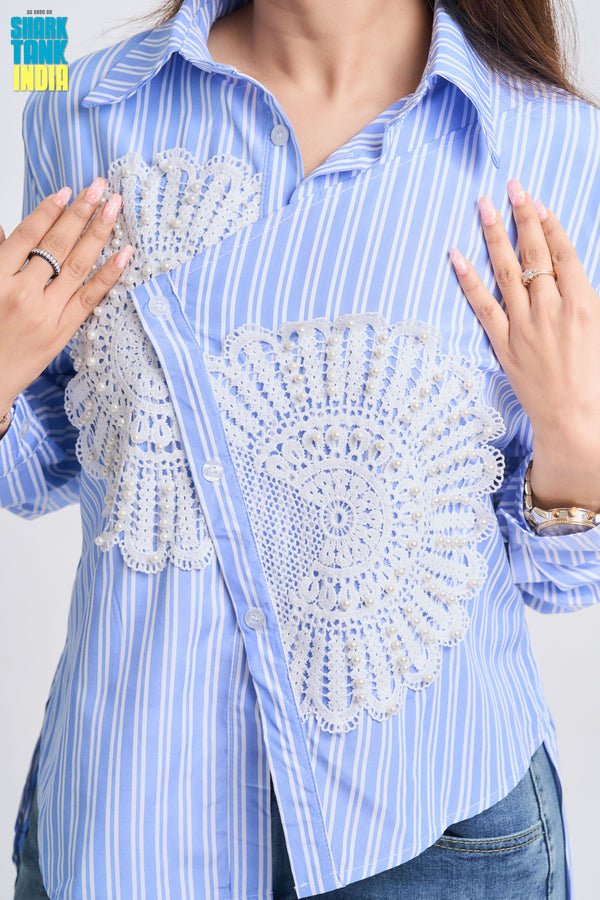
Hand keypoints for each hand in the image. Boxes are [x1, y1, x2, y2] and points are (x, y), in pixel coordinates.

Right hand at [0, 179, 132, 435]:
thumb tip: (7, 230)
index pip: (27, 235)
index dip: (48, 211)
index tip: (67, 191)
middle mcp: (21, 292)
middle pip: (57, 244)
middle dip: (81, 212)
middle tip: (101, 188)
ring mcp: (45, 312)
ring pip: (77, 265)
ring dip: (99, 233)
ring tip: (115, 208)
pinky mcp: (63, 331)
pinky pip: (91, 297)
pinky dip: (110, 274)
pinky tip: (126, 253)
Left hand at [450, 179, 599, 510]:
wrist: (577, 419)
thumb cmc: (598, 379)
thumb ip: (588, 300)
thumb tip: (574, 279)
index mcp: (583, 303)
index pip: (563, 254)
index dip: (551, 226)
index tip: (540, 203)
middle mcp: (552, 308)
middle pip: (534, 253)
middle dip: (523, 216)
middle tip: (512, 186)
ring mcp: (524, 325)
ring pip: (506, 272)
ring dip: (494, 236)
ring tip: (484, 205)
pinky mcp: (504, 344)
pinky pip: (482, 306)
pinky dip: (467, 280)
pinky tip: (455, 256)